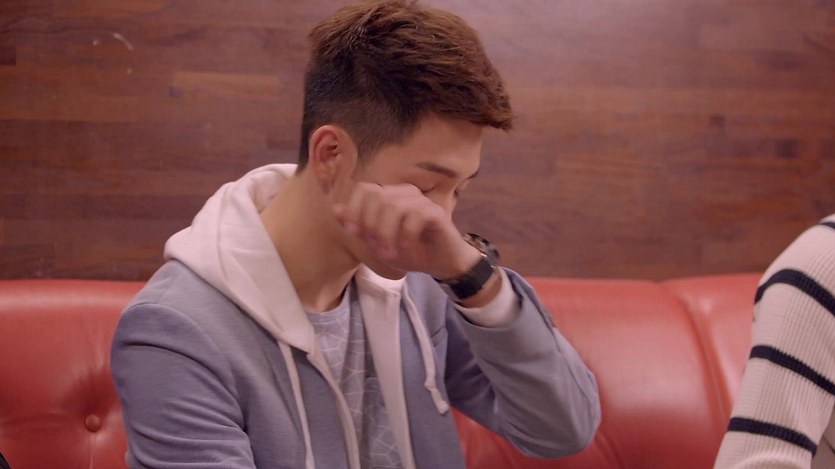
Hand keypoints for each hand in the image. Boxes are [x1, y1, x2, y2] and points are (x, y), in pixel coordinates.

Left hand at [332, 182, 480, 279]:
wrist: (441, 263)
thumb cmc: (410, 251)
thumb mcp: (378, 243)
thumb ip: (359, 227)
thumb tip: (335, 209)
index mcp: (390, 196)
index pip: (364, 188)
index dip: (355, 209)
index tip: (355, 233)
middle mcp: (405, 193)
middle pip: (377, 197)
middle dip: (371, 225)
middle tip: (378, 248)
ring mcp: (421, 201)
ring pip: (393, 206)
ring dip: (387, 233)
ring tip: (390, 252)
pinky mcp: (436, 212)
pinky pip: (415, 216)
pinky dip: (406, 235)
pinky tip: (407, 248)